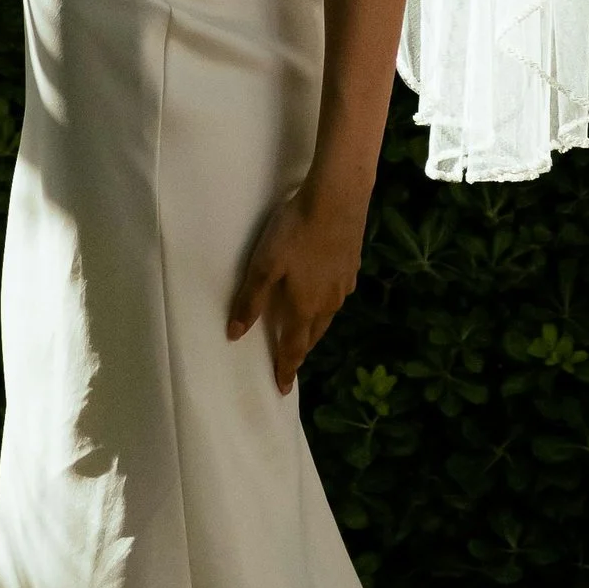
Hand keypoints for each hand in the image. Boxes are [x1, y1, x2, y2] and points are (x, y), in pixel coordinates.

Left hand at [227, 175, 368, 393]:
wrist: (338, 199)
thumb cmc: (295, 232)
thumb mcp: (264, 266)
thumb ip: (250, 300)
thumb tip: (235, 334)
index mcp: (305, 307)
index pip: (294, 348)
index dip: (286, 368)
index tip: (282, 388)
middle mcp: (328, 302)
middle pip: (313, 335)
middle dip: (301, 349)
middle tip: (291, 358)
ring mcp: (344, 284)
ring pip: (328, 315)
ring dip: (315, 326)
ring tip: (306, 328)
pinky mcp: (353, 265)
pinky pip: (338, 293)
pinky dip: (328, 301)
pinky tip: (325, 289)